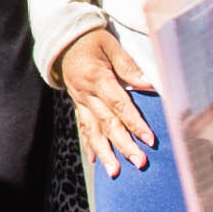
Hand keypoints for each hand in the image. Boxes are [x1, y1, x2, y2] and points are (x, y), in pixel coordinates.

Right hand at [53, 23, 153, 173]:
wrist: (62, 39)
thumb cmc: (91, 39)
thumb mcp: (110, 45)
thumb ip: (128, 66)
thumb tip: (148, 84)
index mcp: (97, 78)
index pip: (119, 105)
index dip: (135, 123)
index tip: (150, 140)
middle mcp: (86, 94)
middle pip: (108, 124)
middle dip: (124, 145)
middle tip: (139, 162)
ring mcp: (80, 102)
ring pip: (93, 131)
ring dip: (105, 153)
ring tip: (115, 172)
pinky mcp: (78, 105)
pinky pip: (83, 128)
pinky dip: (90, 146)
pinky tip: (96, 162)